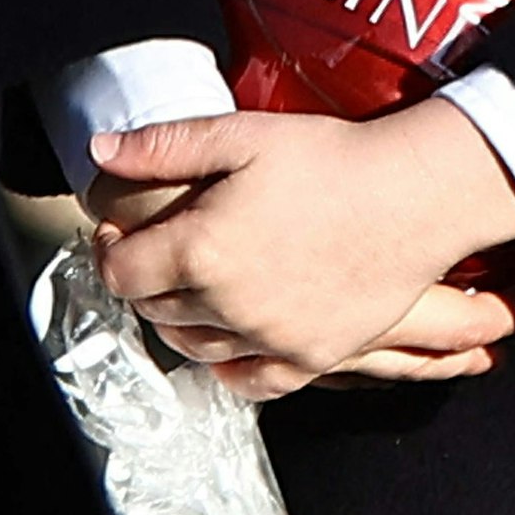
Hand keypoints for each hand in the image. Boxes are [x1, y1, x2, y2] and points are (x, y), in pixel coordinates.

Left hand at [91, 98, 514, 398]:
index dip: (109, 250)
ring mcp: (268, 339)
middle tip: (160, 250)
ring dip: (183, 319)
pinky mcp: (307, 359)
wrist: (413, 196)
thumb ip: (164, 145)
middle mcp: (227, 305)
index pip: (121, 272)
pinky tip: (231, 337)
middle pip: (155, 310)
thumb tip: (100, 151)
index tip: (116, 232)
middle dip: (147, 279)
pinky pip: (248, 380)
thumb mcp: (242, 133)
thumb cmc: (332, 158)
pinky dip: (229, 363)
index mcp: (201, 248)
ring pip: (195, 347)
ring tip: (197, 285)